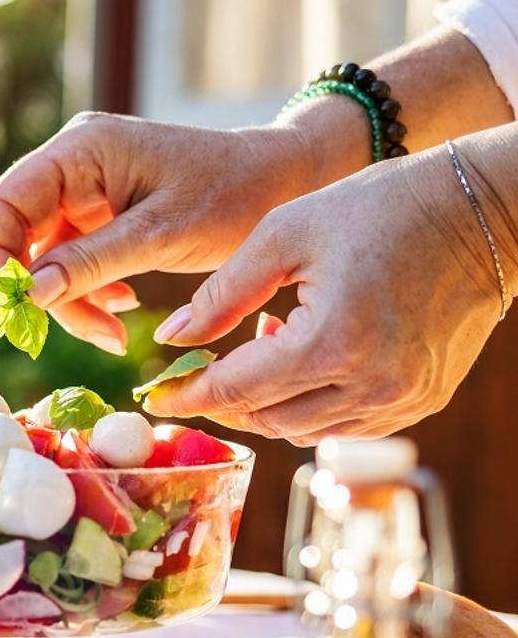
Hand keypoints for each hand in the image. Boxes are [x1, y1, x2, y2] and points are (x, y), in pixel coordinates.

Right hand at [0, 113, 316, 353]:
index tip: (12, 305)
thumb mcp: (160, 235)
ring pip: (49, 257)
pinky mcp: (102, 214)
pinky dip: (91, 292)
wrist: (284, 183)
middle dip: (43, 289)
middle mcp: (75, 163)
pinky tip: (121, 310)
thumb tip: (29, 293)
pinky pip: (75, 260)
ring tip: (112, 334)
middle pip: (24, 234)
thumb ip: (91, 262)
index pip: (8, 201)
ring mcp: (87, 189)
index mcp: (82, 149)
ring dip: (72, 301)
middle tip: (75, 330)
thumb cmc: (231, 196)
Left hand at [144, 143, 512, 445]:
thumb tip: (172, 338)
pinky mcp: (424, 400)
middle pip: (267, 419)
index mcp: (332, 342)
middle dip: (226, 399)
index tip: (156, 395)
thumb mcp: (283, 235)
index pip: (236, 390)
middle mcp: (371, 386)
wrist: (481, 209)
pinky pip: (346, 425)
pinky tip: (307, 356)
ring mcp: (403, 401)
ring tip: (266, 344)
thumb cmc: (377, 207)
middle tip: (204, 366)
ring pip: (304, 430)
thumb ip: (222, 294)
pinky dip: (312, 405)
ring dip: (269, 401)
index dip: (188, 395)